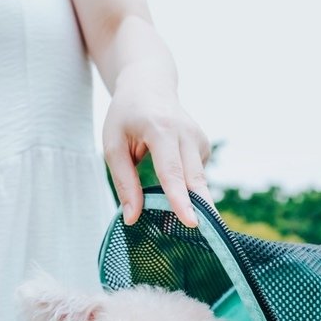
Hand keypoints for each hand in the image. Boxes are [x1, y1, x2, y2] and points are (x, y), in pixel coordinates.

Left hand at [102, 64, 212, 227]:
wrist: (149, 84)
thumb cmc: (126, 116)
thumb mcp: (113, 145)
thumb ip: (124, 182)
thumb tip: (132, 218)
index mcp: (160, 129)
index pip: (172, 171)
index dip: (181, 199)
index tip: (192, 221)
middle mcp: (186, 133)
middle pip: (196, 179)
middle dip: (201, 208)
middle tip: (207, 235)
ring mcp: (199, 138)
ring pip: (200, 180)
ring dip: (194, 203)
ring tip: (186, 219)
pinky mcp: (204, 145)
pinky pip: (196, 175)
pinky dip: (186, 186)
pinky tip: (173, 175)